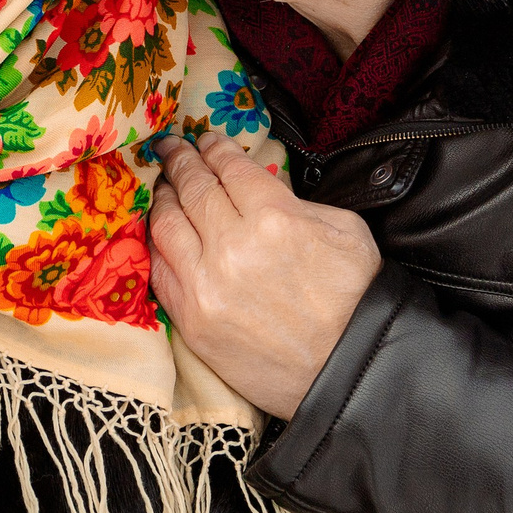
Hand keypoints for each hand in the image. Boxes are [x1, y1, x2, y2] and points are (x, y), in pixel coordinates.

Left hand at [148, 134, 380, 419]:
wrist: (349, 371)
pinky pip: (159, 270)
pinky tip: (160, 233)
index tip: (207, 141)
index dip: (215, 149)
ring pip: (166, 224)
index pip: (230, 168)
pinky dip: (157, 245)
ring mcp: (206, 285)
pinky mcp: (192, 320)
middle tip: (173, 149)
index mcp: (275, 217)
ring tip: (164, 186)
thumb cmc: (355, 299)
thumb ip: (294, 200)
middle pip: (192, 189)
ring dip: (163, 198)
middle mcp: (232, 246)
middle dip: (181, 162)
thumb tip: (257, 182)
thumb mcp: (342, 229)